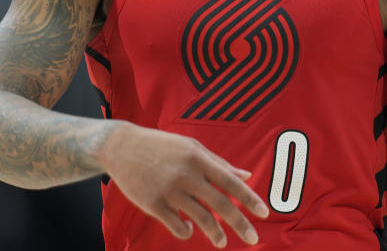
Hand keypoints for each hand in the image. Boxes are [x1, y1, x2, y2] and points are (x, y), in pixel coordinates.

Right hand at [97, 121, 269, 247]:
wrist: (122, 146)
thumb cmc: (161, 146)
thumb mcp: (191, 147)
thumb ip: (219, 163)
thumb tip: (246, 175)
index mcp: (198, 158)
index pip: (230, 181)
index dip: (249, 198)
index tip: (265, 213)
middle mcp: (186, 174)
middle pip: (220, 203)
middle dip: (240, 223)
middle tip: (254, 239)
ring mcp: (169, 190)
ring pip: (200, 218)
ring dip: (215, 233)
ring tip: (222, 243)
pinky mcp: (153, 203)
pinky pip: (176, 225)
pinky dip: (186, 231)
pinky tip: (189, 230)